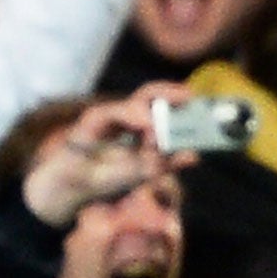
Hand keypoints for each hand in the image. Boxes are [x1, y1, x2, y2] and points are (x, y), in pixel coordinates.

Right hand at [23, 84, 193, 227]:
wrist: (75, 185)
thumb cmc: (109, 177)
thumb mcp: (145, 173)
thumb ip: (167, 163)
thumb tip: (195, 156)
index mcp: (144, 129)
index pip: (165, 108)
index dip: (181, 104)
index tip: (201, 104)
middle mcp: (130, 118)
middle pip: (151, 96)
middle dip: (170, 93)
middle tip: (187, 95)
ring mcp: (112, 116)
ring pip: (136, 100)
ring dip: (153, 108)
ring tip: (166, 121)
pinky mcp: (95, 119)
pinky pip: (114, 112)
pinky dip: (131, 115)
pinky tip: (145, 122)